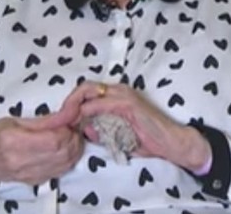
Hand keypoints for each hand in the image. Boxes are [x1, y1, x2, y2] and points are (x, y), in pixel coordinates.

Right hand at [0, 113, 82, 190]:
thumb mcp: (12, 120)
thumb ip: (42, 120)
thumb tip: (67, 113)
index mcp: (13, 142)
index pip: (54, 139)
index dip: (68, 128)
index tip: (68, 118)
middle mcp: (22, 162)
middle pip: (63, 152)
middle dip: (74, 137)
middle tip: (71, 126)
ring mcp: (29, 175)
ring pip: (66, 163)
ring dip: (74, 148)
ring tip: (69, 136)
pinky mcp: (35, 181)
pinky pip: (60, 171)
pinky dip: (68, 159)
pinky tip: (63, 149)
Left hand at [59, 81, 210, 171]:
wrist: (170, 142)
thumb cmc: (147, 140)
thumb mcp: (118, 136)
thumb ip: (102, 131)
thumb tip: (85, 129)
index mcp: (116, 96)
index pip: (87, 92)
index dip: (72, 103)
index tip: (62, 118)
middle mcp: (119, 91)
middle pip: (85, 87)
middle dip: (70, 101)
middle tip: (60, 117)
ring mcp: (124, 95)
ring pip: (91, 91)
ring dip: (76, 104)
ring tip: (67, 118)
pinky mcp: (128, 104)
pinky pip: (103, 103)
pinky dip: (90, 110)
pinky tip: (82, 119)